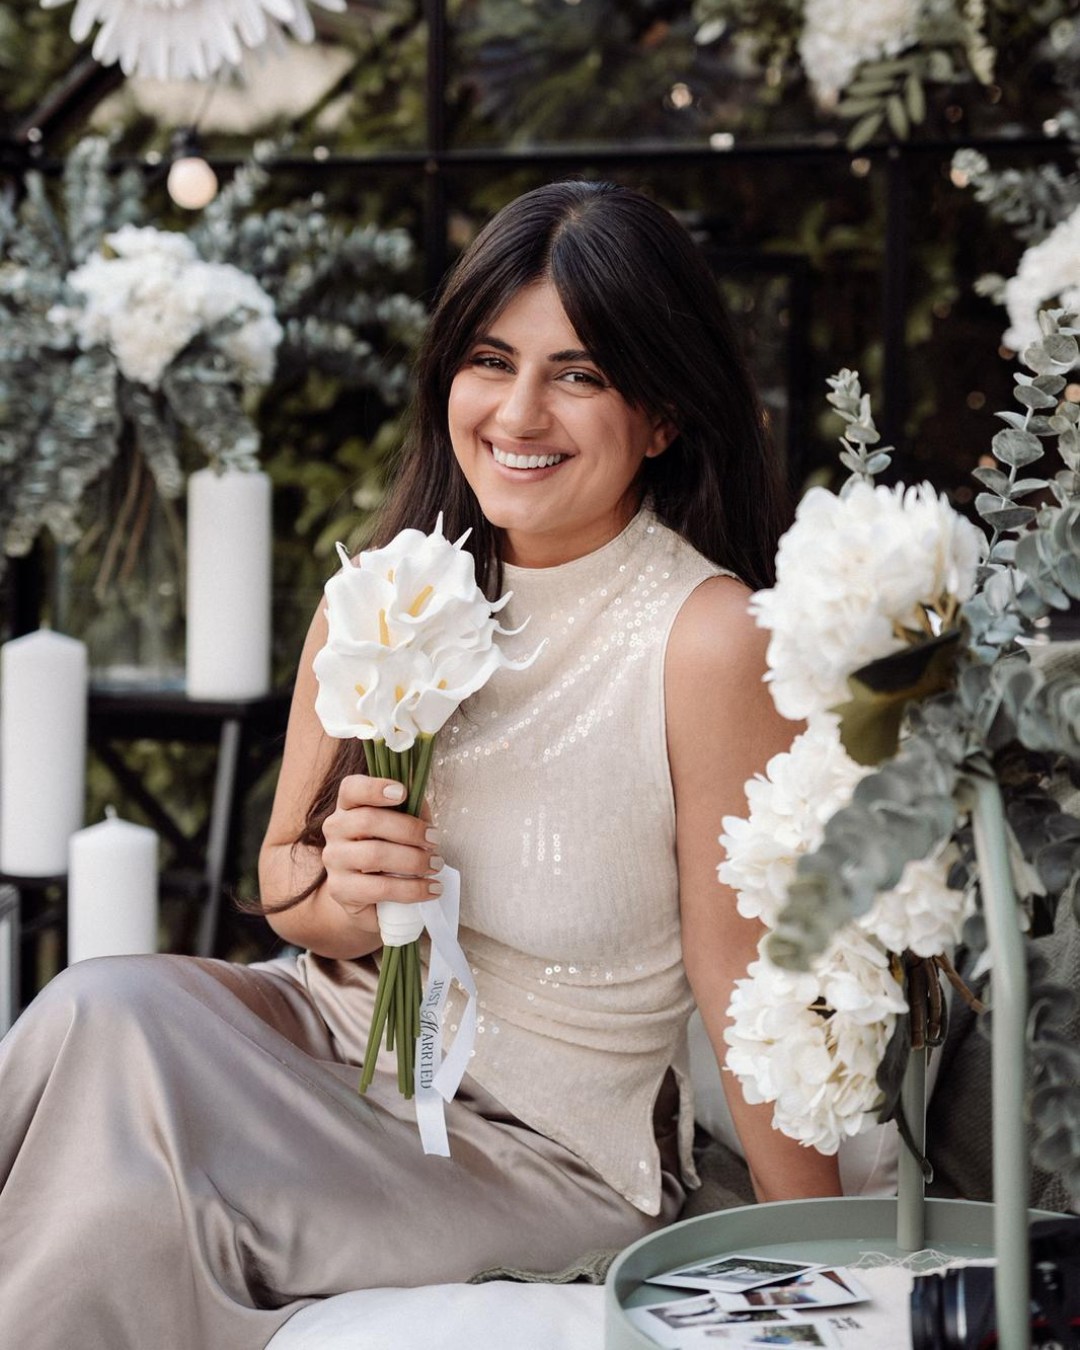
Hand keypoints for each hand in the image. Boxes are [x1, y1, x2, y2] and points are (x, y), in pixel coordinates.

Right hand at [321, 774, 442, 936]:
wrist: (371, 894)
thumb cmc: (391, 850)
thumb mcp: (403, 825)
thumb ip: (411, 810)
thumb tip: (420, 801)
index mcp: (348, 805)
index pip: (352, 789)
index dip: (375, 788)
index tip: (403, 793)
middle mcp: (335, 829)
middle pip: (368, 821)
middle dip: (409, 830)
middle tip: (435, 840)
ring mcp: (334, 860)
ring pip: (374, 855)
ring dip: (413, 860)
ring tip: (436, 865)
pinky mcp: (340, 890)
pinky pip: (379, 888)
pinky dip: (411, 889)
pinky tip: (431, 889)